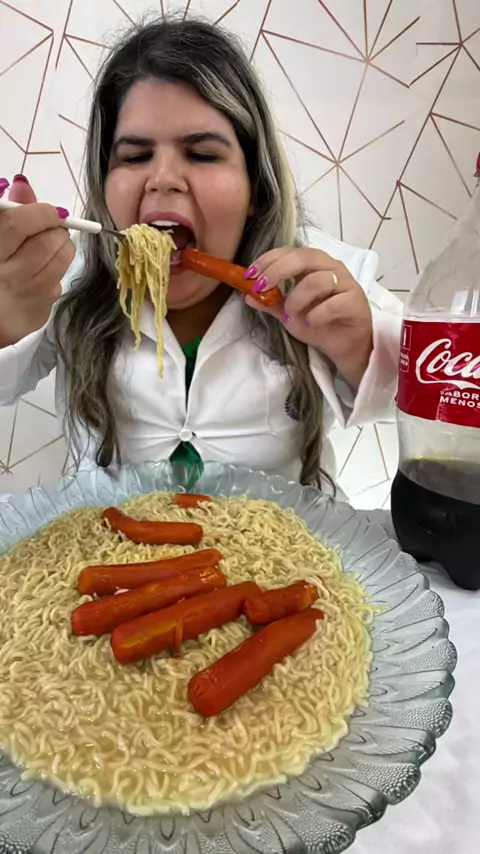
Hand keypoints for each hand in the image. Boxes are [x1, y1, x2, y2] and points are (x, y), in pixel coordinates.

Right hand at [0, 176, 75, 346]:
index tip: (49, 211)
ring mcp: (24, 297)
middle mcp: (5, 276)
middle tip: (53, 227)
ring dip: (63, 246)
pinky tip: (41, 271)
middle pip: (46, 243)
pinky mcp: (39, 313)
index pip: (18, 224)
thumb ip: (7, 210)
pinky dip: (55, 270)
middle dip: (56, 229)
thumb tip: (23, 184)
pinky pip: (58, 282)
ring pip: (60, 261)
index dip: (41, 213)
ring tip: (51, 244)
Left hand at [244, 246, 372, 389]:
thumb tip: (246, 295)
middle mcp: (330, 267)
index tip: (249, 275)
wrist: (344, 345)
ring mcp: (345, 283)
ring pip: (317, 280)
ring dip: (297, 298)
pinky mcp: (355, 301)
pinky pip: (335, 303)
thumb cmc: (319, 323)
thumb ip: (271, 303)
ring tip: (290, 315)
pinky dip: (318, 314)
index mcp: (313, 264)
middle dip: (278, 271)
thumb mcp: (289, 314)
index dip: (267, 260)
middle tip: (262, 288)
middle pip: (303, 258)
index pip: (289, 252)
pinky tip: (311, 322)